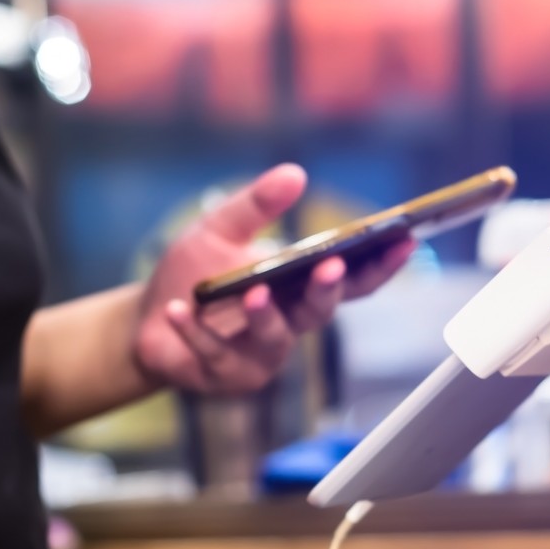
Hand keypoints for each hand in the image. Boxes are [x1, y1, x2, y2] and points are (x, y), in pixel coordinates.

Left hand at [133, 164, 412, 394]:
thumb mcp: (219, 230)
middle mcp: (289, 325)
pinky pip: (215, 353)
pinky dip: (194, 330)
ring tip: (253, 293)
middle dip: (327, 290)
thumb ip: (256, 205)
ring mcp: (261, 355)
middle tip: (332, 267)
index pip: (351, 281)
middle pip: (321, 311)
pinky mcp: (226, 376)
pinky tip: (178, 309)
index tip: (404, 241)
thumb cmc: (193, 277)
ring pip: (273, 339)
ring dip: (265, 317)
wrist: (145, 321)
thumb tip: (295, 172)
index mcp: (298, 289)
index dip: (380, 266)